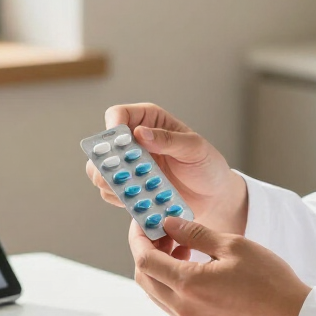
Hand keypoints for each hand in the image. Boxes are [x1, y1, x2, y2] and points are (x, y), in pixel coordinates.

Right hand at [85, 103, 248, 235]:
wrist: (213, 197)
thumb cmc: (207, 165)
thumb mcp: (194, 148)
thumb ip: (168, 139)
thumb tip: (141, 133)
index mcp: (149, 121)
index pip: (119, 115)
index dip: (113, 126)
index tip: (119, 144)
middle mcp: (135, 142)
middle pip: (102, 146)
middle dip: (105, 161)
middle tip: (118, 173)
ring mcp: (130, 167)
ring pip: (101, 172)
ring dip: (112, 182)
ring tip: (133, 189)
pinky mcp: (131, 188)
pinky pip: (113, 194)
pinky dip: (121, 199)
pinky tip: (139, 201)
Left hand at [128, 215, 310, 315]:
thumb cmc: (270, 281)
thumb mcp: (233, 245)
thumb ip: (195, 233)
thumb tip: (168, 223)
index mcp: (189, 285)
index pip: (145, 260)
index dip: (139, 238)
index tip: (144, 221)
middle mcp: (183, 309)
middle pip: (145, 278)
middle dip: (147, 251)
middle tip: (164, 232)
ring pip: (158, 293)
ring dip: (162, 269)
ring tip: (184, 247)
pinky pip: (174, 306)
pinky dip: (174, 285)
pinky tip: (196, 269)